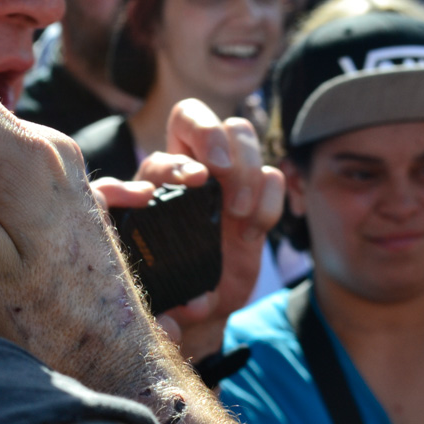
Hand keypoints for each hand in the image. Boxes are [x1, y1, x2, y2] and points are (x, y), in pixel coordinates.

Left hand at [133, 99, 284, 360]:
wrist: (195, 305)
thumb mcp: (152, 291)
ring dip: (246, 171)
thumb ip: (162, 299)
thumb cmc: (163, 291)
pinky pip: (272, 176)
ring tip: (238, 216)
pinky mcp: (256, 199)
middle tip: (224, 179)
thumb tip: (186, 307)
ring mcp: (224, 179)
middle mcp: (187, 168)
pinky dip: (268, 201)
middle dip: (214, 140)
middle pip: (198, 116)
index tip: (193, 183)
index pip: (158, 142)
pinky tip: (251, 233)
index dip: (178, 155)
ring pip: (240, 133)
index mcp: (152, 179)